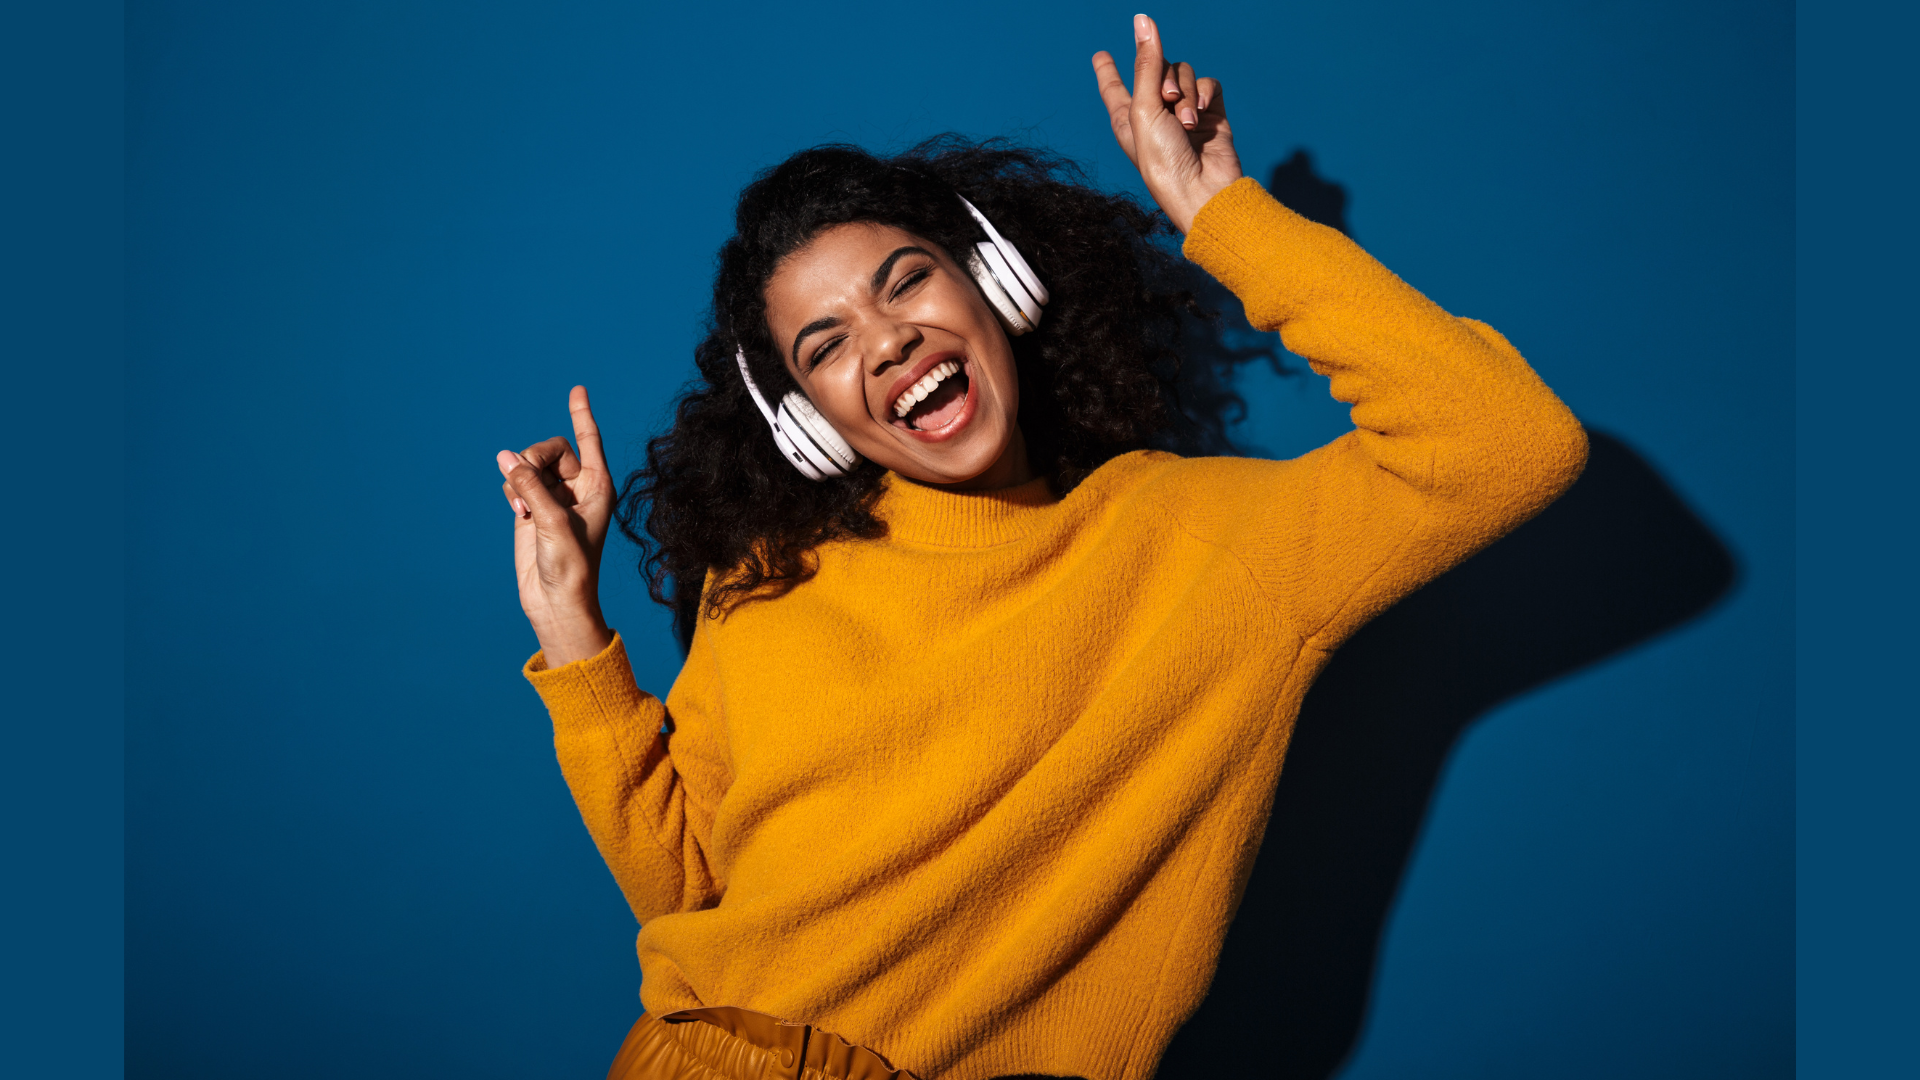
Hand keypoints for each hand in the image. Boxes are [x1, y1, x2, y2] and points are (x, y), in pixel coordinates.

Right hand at [496, 386, 614, 667]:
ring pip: (528, 465)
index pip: (589, 440)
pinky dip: (512, 491)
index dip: (582, 414)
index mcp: (597, 486)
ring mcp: (552, 498)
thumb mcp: (553, 520)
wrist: (556, 600)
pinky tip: (517, 513)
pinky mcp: (531, 510)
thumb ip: (529, 485)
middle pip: (550, 449)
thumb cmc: (570, 565)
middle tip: (523, 477)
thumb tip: (505, 457)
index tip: (577, 388)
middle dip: (533, 457)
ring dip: (519, 479)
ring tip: (523, 510)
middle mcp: (576, 488)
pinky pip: (516, 483)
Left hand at [1093, 14, 1241, 233]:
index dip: (1107, 70)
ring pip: (1184, 74)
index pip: (1113, 86)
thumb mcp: (1144, 107)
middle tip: (1167, 100)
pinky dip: (1204, 96)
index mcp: (1127, 116)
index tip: (1100, 56)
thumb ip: (1146, 62)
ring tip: (1187, 123)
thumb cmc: (1163, 159)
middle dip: (1165, 78)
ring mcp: (1182, 112)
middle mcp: (1153, 113)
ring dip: (1185, 93)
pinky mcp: (1210, 113)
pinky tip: (1201, 117)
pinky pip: (1207, 85)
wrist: (1202, 188)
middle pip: (1158, 67)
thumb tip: (1143, 20)